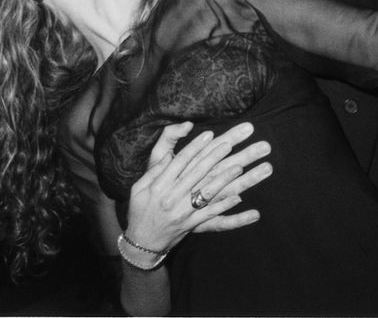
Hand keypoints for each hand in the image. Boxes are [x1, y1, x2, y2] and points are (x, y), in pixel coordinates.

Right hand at [124, 121, 271, 255]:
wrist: (142, 242)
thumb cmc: (141, 210)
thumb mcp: (139, 187)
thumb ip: (155, 170)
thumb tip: (170, 154)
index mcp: (159, 186)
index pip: (180, 162)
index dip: (195, 147)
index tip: (209, 134)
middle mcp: (171, 198)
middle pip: (196, 173)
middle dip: (213, 157)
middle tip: (228, 145)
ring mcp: (182, 212)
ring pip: (206, 192)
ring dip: (223, 179)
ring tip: (238, 167)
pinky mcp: (190, 224)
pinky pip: (210, 214)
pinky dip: (224, 206)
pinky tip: (238, 197)